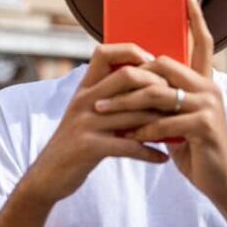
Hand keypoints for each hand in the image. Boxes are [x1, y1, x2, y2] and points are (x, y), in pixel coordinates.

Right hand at [22, 44, 170, 206]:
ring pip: (133, 113)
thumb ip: (108, 98)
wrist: (47, 175)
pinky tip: (162, 158)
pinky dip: (149, 152)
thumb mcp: (86, 113)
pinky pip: (128, 146)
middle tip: (175, 99)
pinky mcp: (89, 147)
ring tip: (179, 129)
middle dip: (156, 85)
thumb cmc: (75, 143)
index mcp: (84, 88)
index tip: (153, 64)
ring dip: (160, 122)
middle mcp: (84, 100)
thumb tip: (146, 87)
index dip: (131, 51)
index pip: (104, 53)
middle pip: (126, 76)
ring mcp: (86, 122)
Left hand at [93, 0, 226, 207]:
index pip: (202, 42)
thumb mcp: (177, 117)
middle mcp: (210, 88)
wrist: (220, 182)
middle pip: (165, 65)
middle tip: (102, 87)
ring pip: (157, 94)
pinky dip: (142, 130)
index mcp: (205, 81)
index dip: (194, 17)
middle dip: (131, 76)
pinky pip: (163, 122)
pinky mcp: (205, 127)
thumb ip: (164, 96)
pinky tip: (127, 138)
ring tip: (101, 112)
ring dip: (125, 105)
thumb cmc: (193, 147)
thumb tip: (135, 75)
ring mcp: (209, 106)